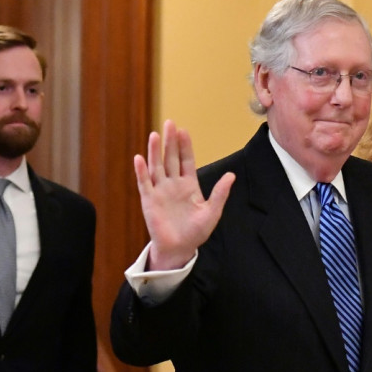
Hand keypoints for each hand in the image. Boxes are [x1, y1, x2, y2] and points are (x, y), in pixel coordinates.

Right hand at [134, 119, 234, 269]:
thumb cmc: (196, 232)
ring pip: (157, 167)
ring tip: (155, 135)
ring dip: (155, 152)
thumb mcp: (212, 212)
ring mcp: (160, 191)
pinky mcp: (149, 201)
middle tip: (170, 123)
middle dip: (170, 142)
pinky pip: (145, 183)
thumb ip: (220, 193)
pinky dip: (141, 171)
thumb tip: (231, 175)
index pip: (186, 160)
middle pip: (171, 158)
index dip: (185, 146)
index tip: (184, 131)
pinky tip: (139, 158)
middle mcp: (173, 184)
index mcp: (189, 185)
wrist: (180, 248)